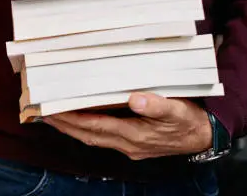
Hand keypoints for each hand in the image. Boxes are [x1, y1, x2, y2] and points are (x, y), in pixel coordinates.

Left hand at [44, 92, 212, 160]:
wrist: (205, 137)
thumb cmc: (189, 121)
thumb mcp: (177, 110)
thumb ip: (157, 106)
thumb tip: (136, 100)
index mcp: (134, 134)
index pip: (94, 126)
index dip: (71, 119)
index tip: (52, 110)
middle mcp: (127, 143)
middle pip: (87, 134)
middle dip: (63, 124)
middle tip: (42, 112)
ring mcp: (129, 146)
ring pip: (92, 137)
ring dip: (71, 128)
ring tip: (53, 116)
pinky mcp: (132, 144)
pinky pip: (102, 137)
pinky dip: (86, 129)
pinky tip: (79, 121)